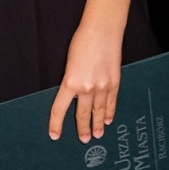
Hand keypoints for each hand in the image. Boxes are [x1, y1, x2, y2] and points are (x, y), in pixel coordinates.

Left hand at [47, 21, 121, 142]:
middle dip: (82, 128)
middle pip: (81, 114)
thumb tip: (73, 96)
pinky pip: (111, 102)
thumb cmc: (82, 41)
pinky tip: (109, 119)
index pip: (59, 109)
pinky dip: (110, 112)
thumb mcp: (69, 63)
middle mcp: (86, 88)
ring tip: (98, 134)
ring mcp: (102, 87)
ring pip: (98, 112)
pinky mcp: (114, 83)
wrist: (102, 30)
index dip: (56, 124)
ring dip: (98, 124)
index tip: (55, 135)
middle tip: (83, 139)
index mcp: (70, 82)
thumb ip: (71, 81)